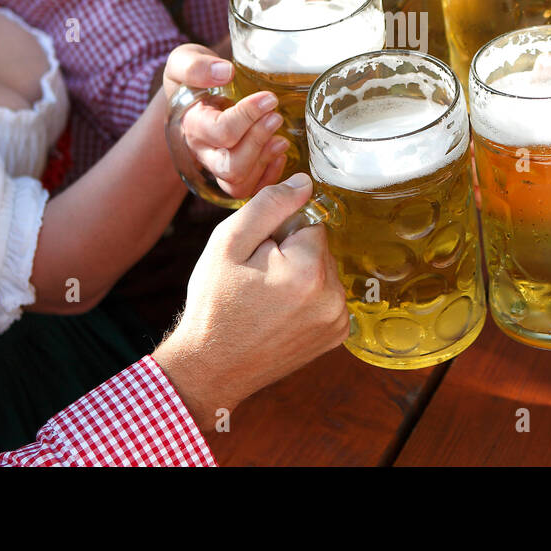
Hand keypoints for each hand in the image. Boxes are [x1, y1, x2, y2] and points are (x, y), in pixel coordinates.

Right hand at [154, 175, 349, 428]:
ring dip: (301, 277)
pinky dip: (308, 299)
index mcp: (308, 270)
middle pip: (319, 248)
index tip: (257, 258)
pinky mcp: (336, 335)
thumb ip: (269, 206)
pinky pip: (327, 296)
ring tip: (267, 300)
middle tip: (258, 280)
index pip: (308, 221)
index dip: (278, 234)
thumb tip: (305, 183)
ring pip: (323, 272)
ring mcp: (337, 320)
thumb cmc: (214, 304)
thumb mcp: (227, 243)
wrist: (212, 367)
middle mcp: (332, 297)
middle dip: (292, 255)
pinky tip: (280, 315)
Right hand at [162, 44, 288, 198]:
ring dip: (264, 161)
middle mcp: (203, 152)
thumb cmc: (195, 76)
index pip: (220, 132)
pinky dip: (268, 178)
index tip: (269, 98)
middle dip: (258, 142)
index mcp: (192, 125)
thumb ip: (196, 65)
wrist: (197, 92)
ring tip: (281, 138)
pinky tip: (279, 154)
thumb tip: (224, 72)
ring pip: (239, 183)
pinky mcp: (234, 174)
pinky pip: (249, 191)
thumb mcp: (185, 60)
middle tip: (276, 117)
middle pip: (230, 166)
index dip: (248, 116)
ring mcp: (218, 167)